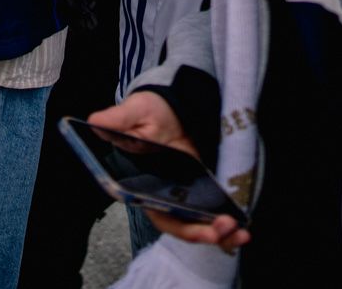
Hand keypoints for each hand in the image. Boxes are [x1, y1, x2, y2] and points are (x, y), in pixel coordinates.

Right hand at [88, 92, 250, 250]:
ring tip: (242, 235)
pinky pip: (213, 213)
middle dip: (208, 234)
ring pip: (201, 225)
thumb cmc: (149, 110)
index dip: (183, 228)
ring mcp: (183, 196)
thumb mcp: (136, 111)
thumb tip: (96, 122)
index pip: (162, 216)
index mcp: (143, 186)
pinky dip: (227, 224)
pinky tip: (245, 226)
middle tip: (228, 228)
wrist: (170, 105)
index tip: (205, 231)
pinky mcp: (200, 190)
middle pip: (184, 226)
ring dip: (221, 235)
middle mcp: (163, 197)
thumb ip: (119, 119)